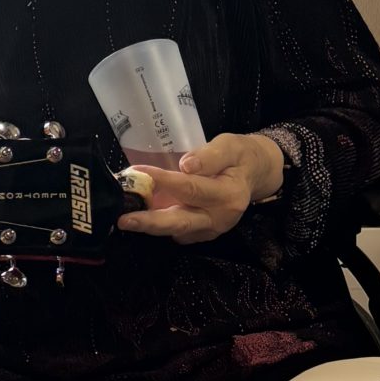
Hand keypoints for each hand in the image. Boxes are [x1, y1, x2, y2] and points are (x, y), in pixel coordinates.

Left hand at [116, 131, 284, 245]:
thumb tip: (186, 165)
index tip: (138, 172)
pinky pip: (178, 232)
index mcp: (229, 195)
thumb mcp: (230, 146)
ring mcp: (211, 229)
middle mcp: (220, 217)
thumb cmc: (240, 156)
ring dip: (149, 225)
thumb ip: (209, 156)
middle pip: (180, 222)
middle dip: (150, 222)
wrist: (255, 174)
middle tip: (123, 219)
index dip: (163, 181)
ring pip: (175, 230)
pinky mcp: (202, 234)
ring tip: (125, 217)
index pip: (190, 188)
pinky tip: (141, 214)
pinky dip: (158, 225)